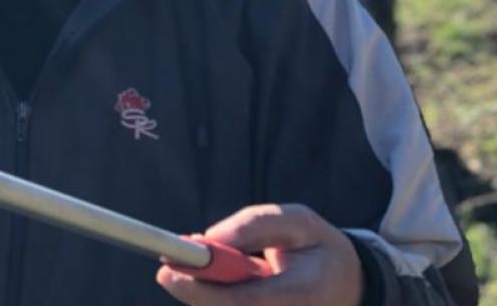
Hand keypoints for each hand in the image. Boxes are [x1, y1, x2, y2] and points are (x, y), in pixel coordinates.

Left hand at [157, 203, 362, 305]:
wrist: (350, 286)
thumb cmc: (320, 248)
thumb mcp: (298, 221)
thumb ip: (254, 225)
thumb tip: (207, 238)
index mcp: (304, 293)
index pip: (242, 301)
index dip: (200, 288)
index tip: (167, 270)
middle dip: (193, 292)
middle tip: (169, 270)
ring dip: (203, 294)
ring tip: (200, 268)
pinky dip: (214, 298)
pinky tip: (215, 281)